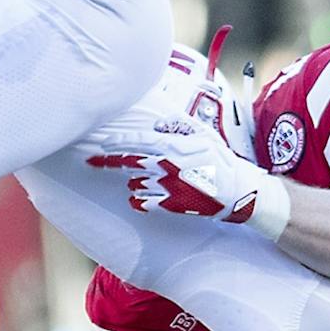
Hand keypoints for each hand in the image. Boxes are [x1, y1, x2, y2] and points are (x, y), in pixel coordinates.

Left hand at [88, 118, 286, 236]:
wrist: (238, 192)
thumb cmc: (221, 160)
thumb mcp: (204, 135)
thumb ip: (179, 125)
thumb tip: (157, 125)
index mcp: (174, 147)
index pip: (138, 142)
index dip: (117, 142)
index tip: (101, 143)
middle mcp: (167, 166)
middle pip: (129, 162)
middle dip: (107, 161)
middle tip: (91, 160)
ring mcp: (168, 187)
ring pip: (135, 183)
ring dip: (131, 181)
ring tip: (137, 180)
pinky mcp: (171, 205)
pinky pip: (143, 203)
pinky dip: (137, 200)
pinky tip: (138, 197)